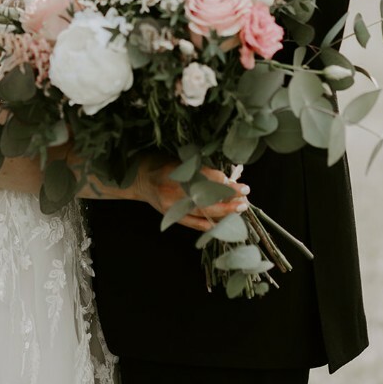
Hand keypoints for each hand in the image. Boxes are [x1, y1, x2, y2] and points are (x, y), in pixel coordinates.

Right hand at [134, 154, 249, 231]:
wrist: (138, 178)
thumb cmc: (160, 163)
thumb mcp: (179, 159)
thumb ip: (199, 169)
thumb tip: (225, 178)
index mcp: (175, 172)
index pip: (203, 179)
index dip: (222, 182)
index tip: (235, 182)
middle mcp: (172, 190)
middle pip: (205, 197)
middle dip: (228, 198)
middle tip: (244, 197)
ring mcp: (171, 206)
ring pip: (201, 211)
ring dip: (223, 211)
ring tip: (239, 208)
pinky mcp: (170, 216)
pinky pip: (191, 222)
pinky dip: (207, 224)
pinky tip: (221, 223)